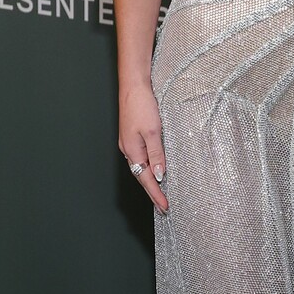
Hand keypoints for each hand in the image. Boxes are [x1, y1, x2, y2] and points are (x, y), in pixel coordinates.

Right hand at [118, 80, 168, 212]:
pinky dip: (149, 167)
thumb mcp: (153, 131)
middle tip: (163, 206)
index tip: (164, 207)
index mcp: (132, 150)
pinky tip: (155, 168)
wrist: (133, 85)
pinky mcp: (132, 135)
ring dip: (150, 181)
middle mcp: (128, 149)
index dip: (155, 194)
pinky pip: (141, 157)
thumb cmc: (142, 105)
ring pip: (140, 167)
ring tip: (160, 193)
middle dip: (152, 192)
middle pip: (141, 176)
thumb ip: (157, 154)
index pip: (145, 179)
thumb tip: (159, 175)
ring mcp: (129, 142)